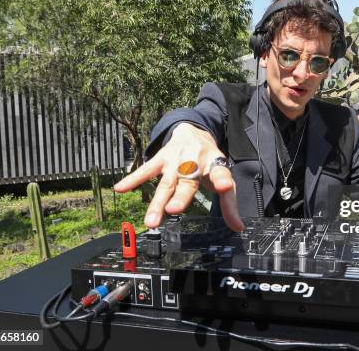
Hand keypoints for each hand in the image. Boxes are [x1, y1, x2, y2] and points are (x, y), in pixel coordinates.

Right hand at [113, 123, 243, 230]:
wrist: (193, 131)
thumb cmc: (208, 161)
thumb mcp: (222, 175)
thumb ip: (229, 203)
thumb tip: (238, 227)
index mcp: (214, 165)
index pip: (221, 174)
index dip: (222, 182)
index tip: (223, 187)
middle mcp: (194, 162)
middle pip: (188, 182)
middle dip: (181, 196)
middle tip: (173, 210)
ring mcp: (175, 161)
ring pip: (166, 183)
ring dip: (157, 202)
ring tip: (150, 221)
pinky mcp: (160, 159)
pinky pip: (145, 170)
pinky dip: (132, 179)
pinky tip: (120, 188)